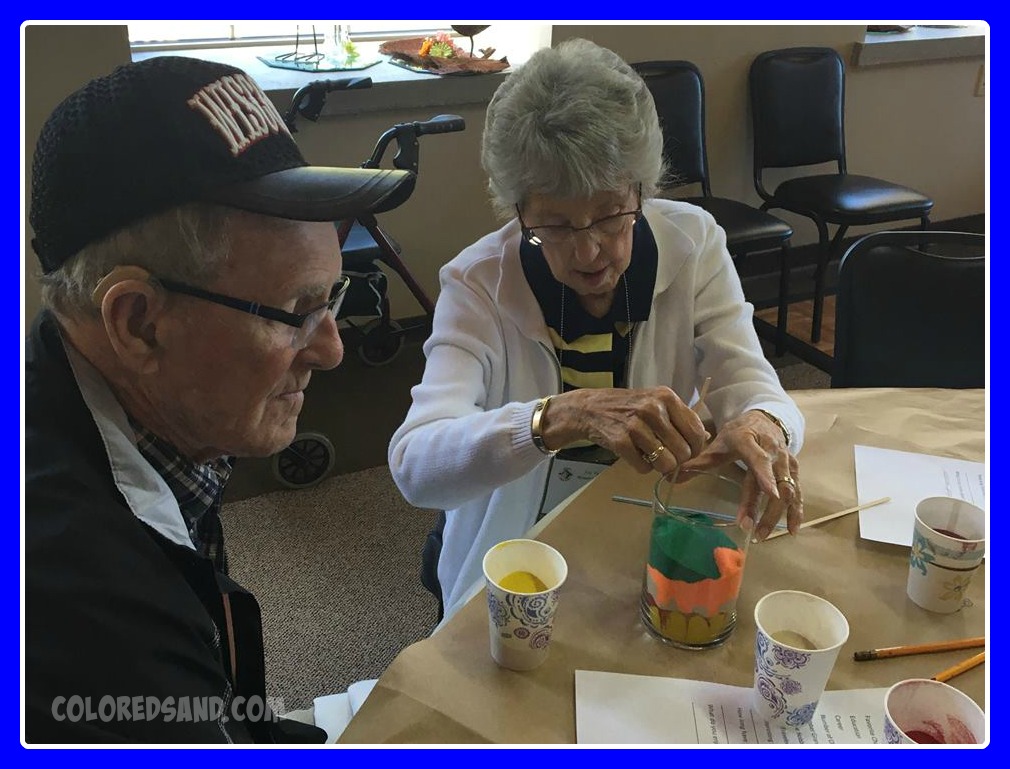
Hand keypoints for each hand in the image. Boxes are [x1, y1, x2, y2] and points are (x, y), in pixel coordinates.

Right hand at [539, 387, 709, 475]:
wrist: (590, 408)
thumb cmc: (628, 407)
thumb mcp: (656, 403)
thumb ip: (680, 418)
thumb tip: (704, 440)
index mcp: (666, 398)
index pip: (696, 432)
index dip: (695, 450)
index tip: (686, 453)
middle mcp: (653, 409)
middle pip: (683, 452)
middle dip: (677, 461)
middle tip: (667, 459)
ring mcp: (635, 425)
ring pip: (665, 463)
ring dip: (660, 467)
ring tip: (651, 458)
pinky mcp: (620, 441)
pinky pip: (643, 468)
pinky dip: (642, 468)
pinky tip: (635, 457)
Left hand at [680, 410, 802, 539]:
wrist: (764, 419)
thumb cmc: (739, 432)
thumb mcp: (719, 442)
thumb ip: (701, 460)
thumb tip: (676, 474)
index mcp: (751, 441)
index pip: (759, 459)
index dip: (765, 476)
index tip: (770, 493)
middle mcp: (774, 451)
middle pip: (775, 481)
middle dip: (765, 508)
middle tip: (751, 530)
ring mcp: (787, 461)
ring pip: (788, 490)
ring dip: (777, 514)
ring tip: (762, 535)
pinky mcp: (794, 470)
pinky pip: (798, 493)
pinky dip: (795, 511)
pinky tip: (791, 530)